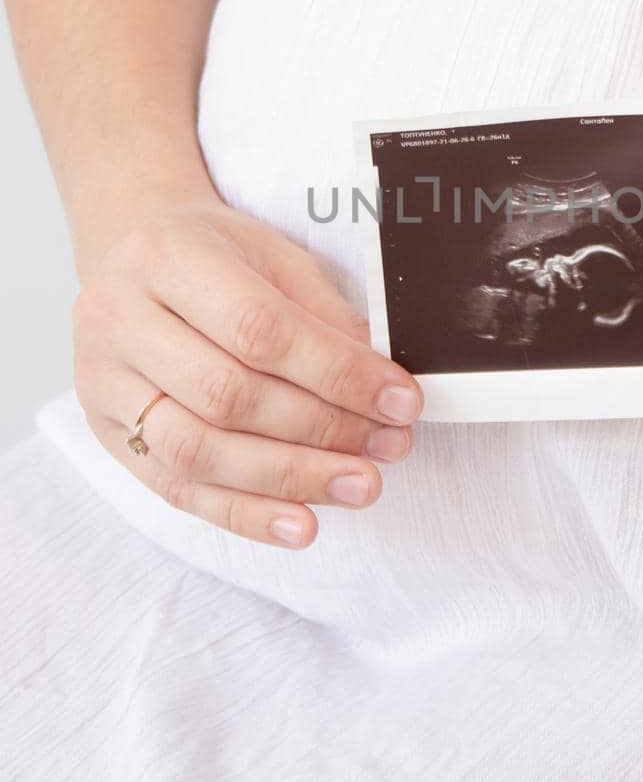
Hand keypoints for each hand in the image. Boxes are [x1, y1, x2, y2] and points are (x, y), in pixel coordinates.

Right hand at [73, 198, 422, 546]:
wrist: (136, 262)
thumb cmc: (215, 257)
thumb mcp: (275, 257)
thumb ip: (324, 315)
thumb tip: (381, 383)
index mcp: (166, 259)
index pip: (259, 329)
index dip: (336, 372)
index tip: (399, 400)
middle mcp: (119, 321)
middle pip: (228, 396)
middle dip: (321, 429)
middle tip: (388, 447)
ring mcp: (104, 383)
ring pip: (198, 452)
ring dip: (289, 479)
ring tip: (358, 486)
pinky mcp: (106, 435)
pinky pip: (177, 490)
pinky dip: (245, 514)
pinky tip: (302, 525)